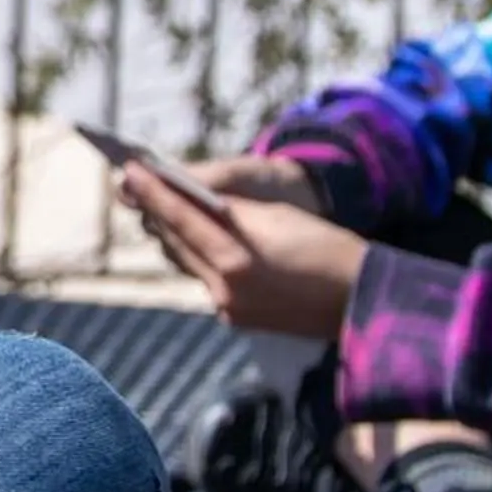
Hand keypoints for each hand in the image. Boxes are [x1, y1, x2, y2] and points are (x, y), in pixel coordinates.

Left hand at [124, 165, 366, 339]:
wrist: (361, 300)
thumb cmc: (326, 247)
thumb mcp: (275, 217)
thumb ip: (229, 211)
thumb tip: (191, 198)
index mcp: (235, 259)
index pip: (180, 218)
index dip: (153, 192)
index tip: (130, 171)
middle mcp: (224, 289)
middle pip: (176, 243)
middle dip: (157, 213)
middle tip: (135, 186)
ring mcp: (228, 309)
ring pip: (187, 264)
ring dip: (174, 236)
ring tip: (159, 208)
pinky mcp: (236, 320)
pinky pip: (206, 281)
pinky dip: (199, 258)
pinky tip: (193, 240)